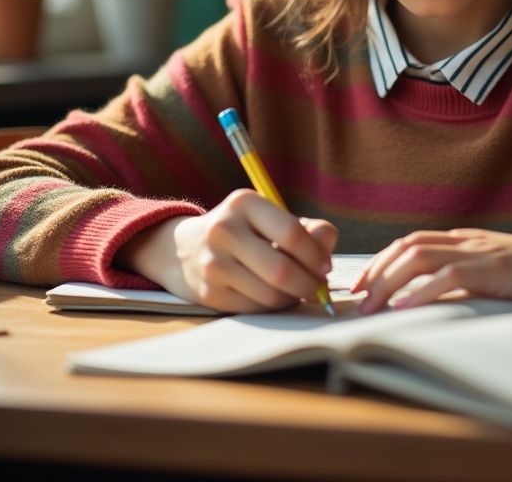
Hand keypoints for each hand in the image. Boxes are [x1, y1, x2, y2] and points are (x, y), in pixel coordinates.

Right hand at [116, 189, 336, 312]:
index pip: (292, 233)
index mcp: (245, 203)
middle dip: (309, 284)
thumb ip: (307, 228)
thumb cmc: (244, 232)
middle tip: (319, 289)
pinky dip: (273, 306)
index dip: (316, 255)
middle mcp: (225, 230)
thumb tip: (327, 247)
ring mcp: (213, 263)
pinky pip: (255, 308)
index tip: (326, 267)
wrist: (184, 250)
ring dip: (292, 298)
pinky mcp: (208, 293)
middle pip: (282, 270)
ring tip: (297, 291)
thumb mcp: (271, 218)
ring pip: (270, 294)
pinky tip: (275, 297)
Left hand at [351, 228, 511, 314]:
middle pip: (409, 245)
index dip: (381, 262)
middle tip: (356, 300)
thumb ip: (468, 282)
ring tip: (372, 305)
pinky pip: (453, 275)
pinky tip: (406, 307)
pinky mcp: (498, 269)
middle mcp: (469, 241)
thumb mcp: (497, 276)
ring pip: (422, 255)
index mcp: (467, 241)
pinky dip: (424, 290)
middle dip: (377, 271)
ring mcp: (483, 252)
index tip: (360, 286)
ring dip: (391, 280)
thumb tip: (432, 303)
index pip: (412, 243)